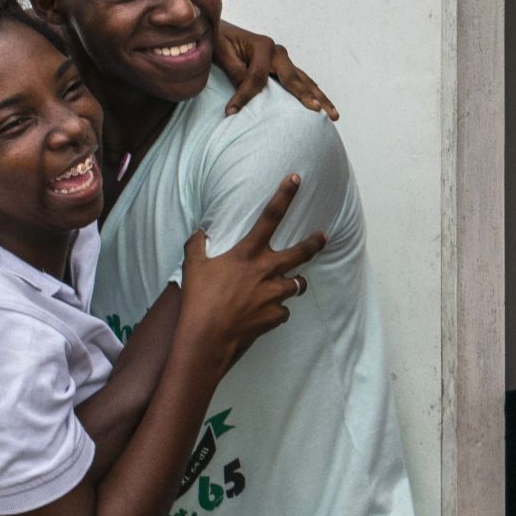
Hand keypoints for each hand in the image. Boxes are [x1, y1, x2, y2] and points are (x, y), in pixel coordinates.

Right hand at [179, 175, 326, 364]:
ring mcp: (275, 294)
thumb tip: (200, 233)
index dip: (285, 196)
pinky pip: (283, 310)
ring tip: (291, 284)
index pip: (270, 217)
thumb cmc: (199, 299)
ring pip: (297, 284)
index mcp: (249, 254)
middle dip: (315, 243)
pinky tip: (265, 313)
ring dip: (294, 282)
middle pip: (301, 252)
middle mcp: (267, 271)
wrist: (207, 336)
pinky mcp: (276, 316)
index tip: (297, 179)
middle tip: (323, 237)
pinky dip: (276, 310)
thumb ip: (197, 245)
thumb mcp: (192, 266)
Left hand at [215, 21, 338, 119]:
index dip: (245, 96)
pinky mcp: (284, 65)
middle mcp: (278, 51)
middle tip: (317, 112)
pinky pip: (301, 81)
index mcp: (264, 46)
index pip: (258, 77)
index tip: (231, 112)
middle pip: (294, 80)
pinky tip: (323, 106)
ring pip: (305, 82)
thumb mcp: (221, 52)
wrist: (220, 29)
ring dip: (320, 98)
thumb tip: (246, 88)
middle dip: (305, 97)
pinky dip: (313, 93)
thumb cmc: (219, 40)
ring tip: (334, 116)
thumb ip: (234, 69)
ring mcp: (284, 58)